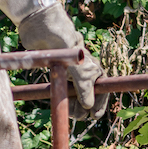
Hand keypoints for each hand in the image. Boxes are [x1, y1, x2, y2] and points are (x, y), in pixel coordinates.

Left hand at [15, 2, 107, 119]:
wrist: (45, 33)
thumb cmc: (67, 49)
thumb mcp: (79, 71)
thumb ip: (84, 89)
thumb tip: (88, 106)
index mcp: (94, 70)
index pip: (102, 92)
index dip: (99, 105)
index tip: (94, 116)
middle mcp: (84, 73)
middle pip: (87, 96)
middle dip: (84, 108)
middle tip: (77, 115)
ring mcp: (71, 74)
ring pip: (74, 96)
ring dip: (73, 106)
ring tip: (71, 113)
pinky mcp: (58, 73)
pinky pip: (62, 90)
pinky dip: (62, 98)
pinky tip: (61, 103)